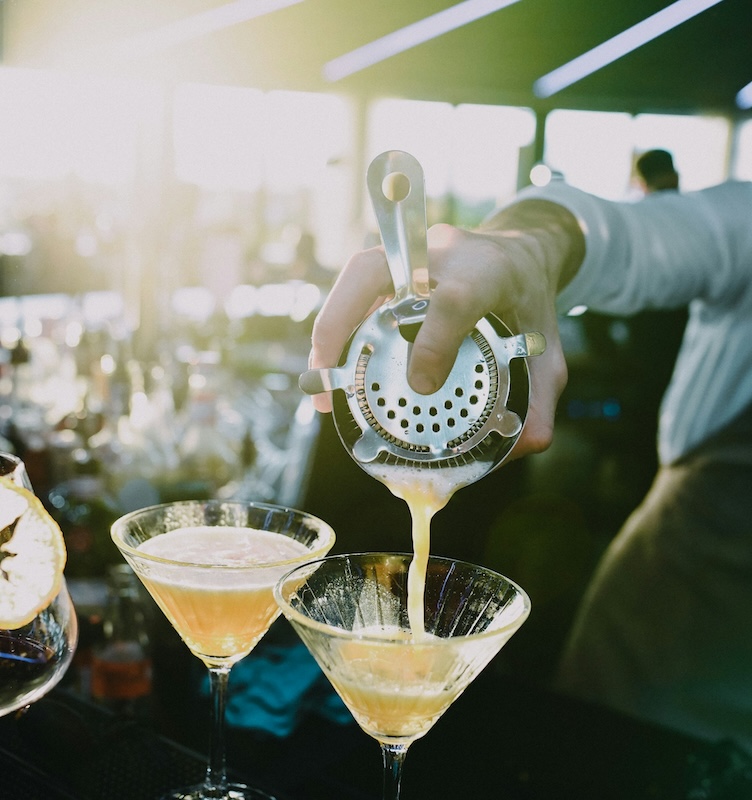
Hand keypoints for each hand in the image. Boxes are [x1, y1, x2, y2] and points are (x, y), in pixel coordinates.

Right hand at [308, 200, 583, 459]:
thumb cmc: (530, 302)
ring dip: (329, 330)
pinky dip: (338, 327)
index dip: (432, 343)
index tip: (421, 386)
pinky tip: (333, 367)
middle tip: (326, 380)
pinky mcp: (395, 263)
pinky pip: (355, 290)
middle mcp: (442, 254)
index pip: (455, 300)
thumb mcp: (550, 350)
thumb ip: (541, 395)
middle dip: (340, 324)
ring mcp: (412, 254)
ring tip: (321, 384)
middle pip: (375, 271)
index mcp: (488, 272)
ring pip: (355, 278)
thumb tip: (524, 444)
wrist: (522, 254)